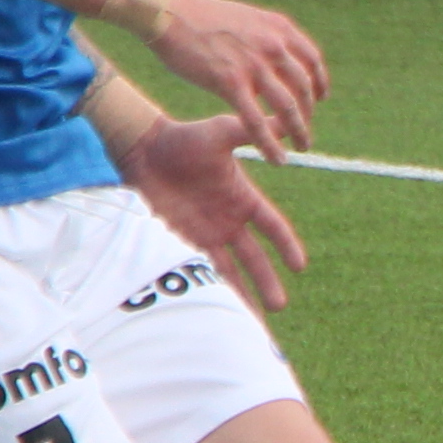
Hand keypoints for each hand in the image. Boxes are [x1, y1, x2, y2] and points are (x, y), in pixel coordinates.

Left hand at [119, 108, 314, 309]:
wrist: (142, 151)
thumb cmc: (182, 139)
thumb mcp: (221, 133)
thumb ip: (251, 132)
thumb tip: (286, 119)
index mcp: (244, 198)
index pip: (273, 226)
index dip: (286, 245)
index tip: (299, 266)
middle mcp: (228, 221)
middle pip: (254, 258)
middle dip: (267, 282)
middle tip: (280, 306)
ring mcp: (205, 235)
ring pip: (230, 272)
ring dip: (241, 295)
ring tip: (252, 322)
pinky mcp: (180, 242)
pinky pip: (199, 271)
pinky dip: (209, 289)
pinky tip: (217, 308)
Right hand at [141, 0, 329, 159]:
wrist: (169, 11)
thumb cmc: (200, 17)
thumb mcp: (246, 18)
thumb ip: (265, 36)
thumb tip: (273, 52)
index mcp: (278, 28)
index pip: (312, 60)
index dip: (319, 83)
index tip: (319, 99)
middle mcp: (273, 46)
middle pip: (304, 88)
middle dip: (308, 114)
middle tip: (306, 131)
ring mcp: (254, 65)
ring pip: (287, 107)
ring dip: (299, 131)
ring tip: (302, 148)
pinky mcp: (230, 83)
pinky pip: (256, 121)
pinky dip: (269, 144)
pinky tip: (277, 160)